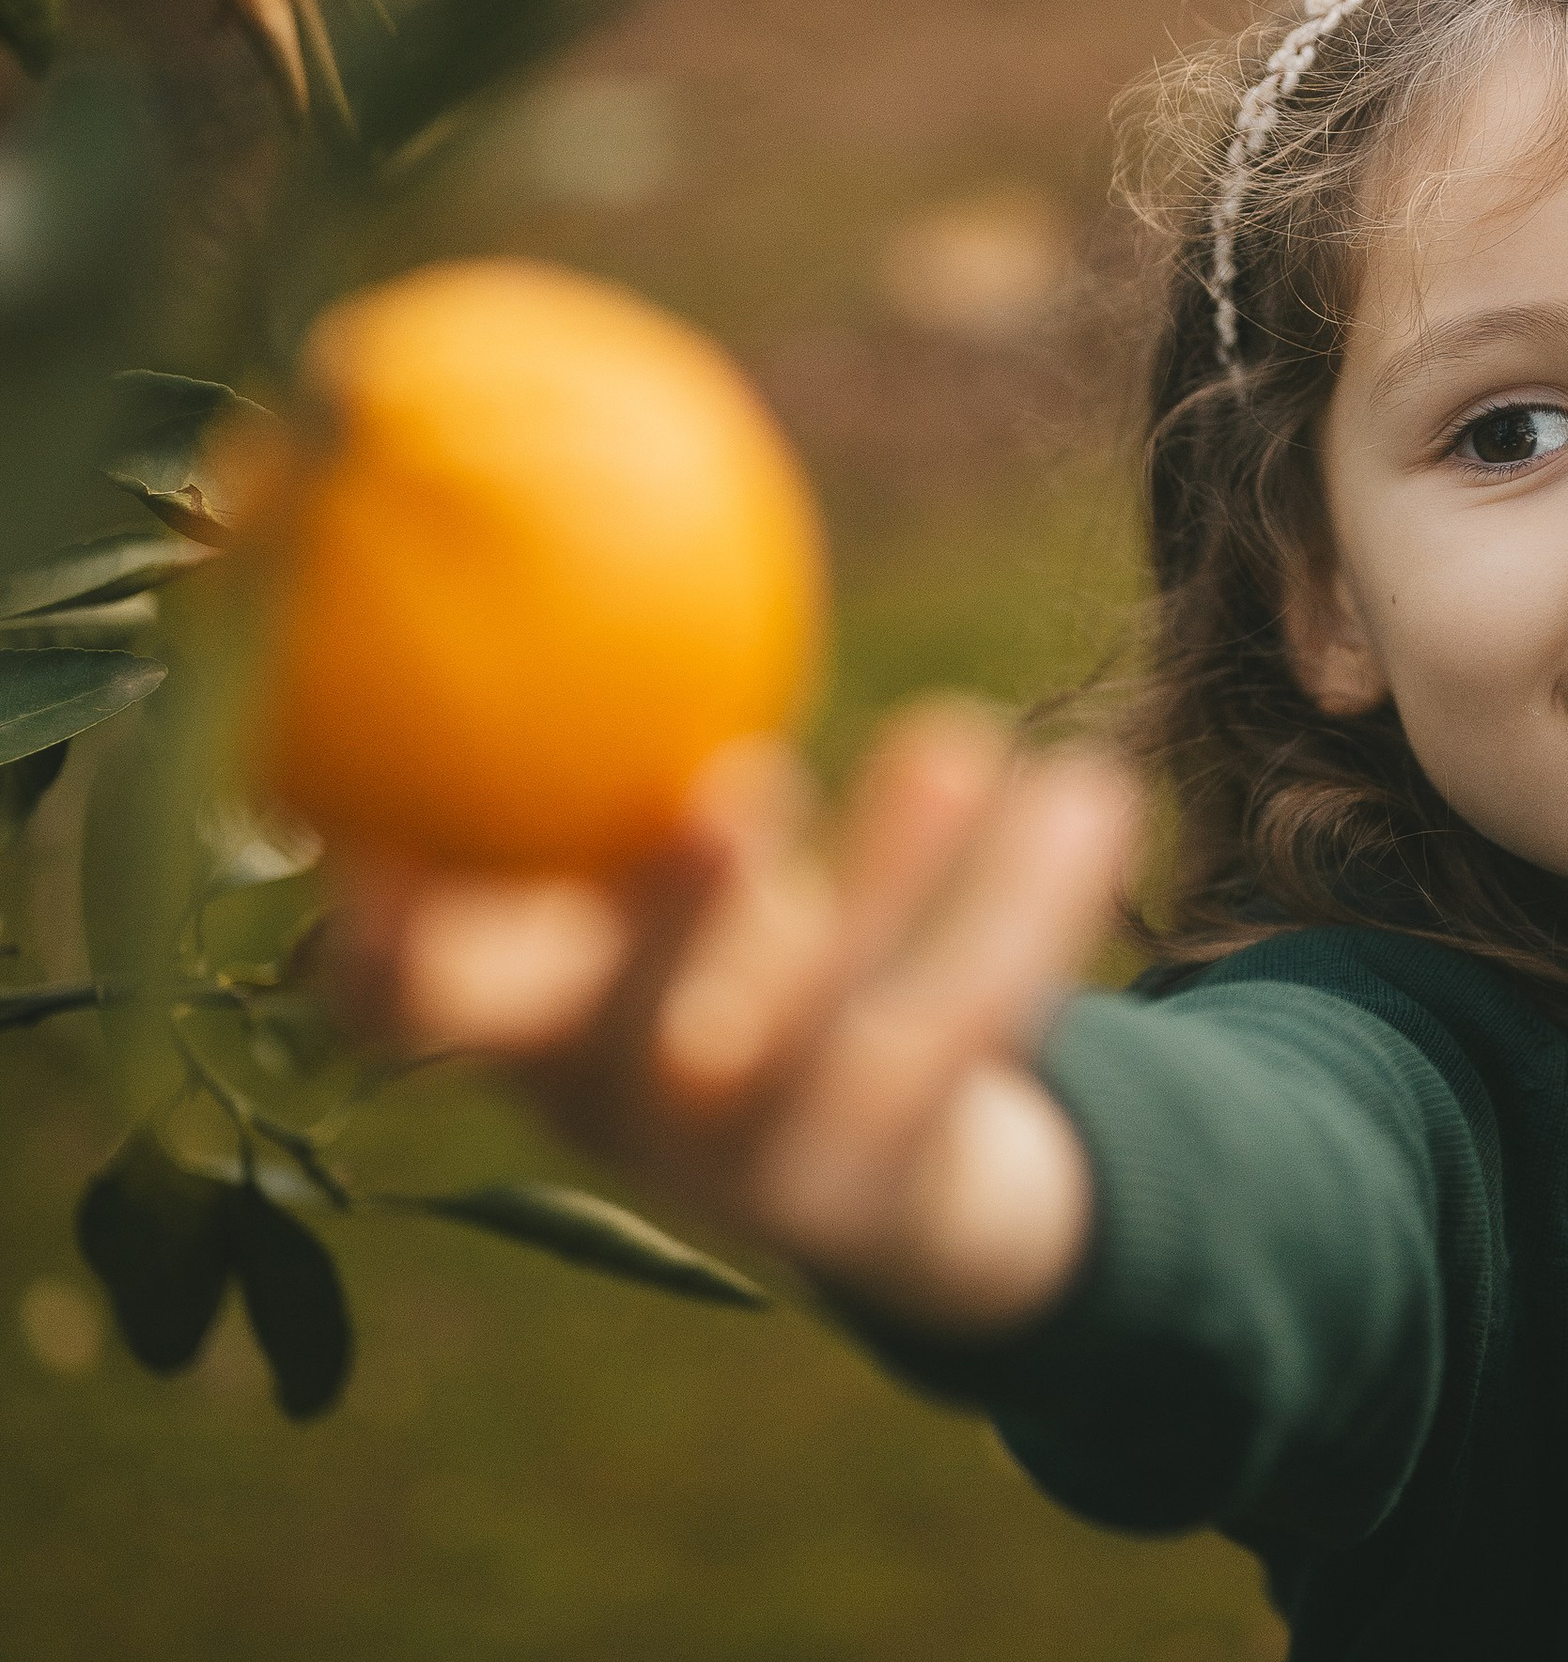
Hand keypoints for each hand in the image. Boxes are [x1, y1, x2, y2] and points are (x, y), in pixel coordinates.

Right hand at [328, 701, 1138, 1333]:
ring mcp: (757, 1171)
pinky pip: (977, 1023)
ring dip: (897, 874)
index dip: (382, 935)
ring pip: (839, 1026)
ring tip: (964, 738)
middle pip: (632, 1032)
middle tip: (732, 784)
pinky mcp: (891, 1188)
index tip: (400, 833)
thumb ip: (585, 751)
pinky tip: (1091, 789)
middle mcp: (619, 1114)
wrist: (873, 1182)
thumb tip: (547, 472)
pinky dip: (1033, 900)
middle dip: (672, 922)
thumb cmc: (713, 959)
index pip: (406, 1004)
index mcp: (523, 1026)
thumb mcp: (630, 872)